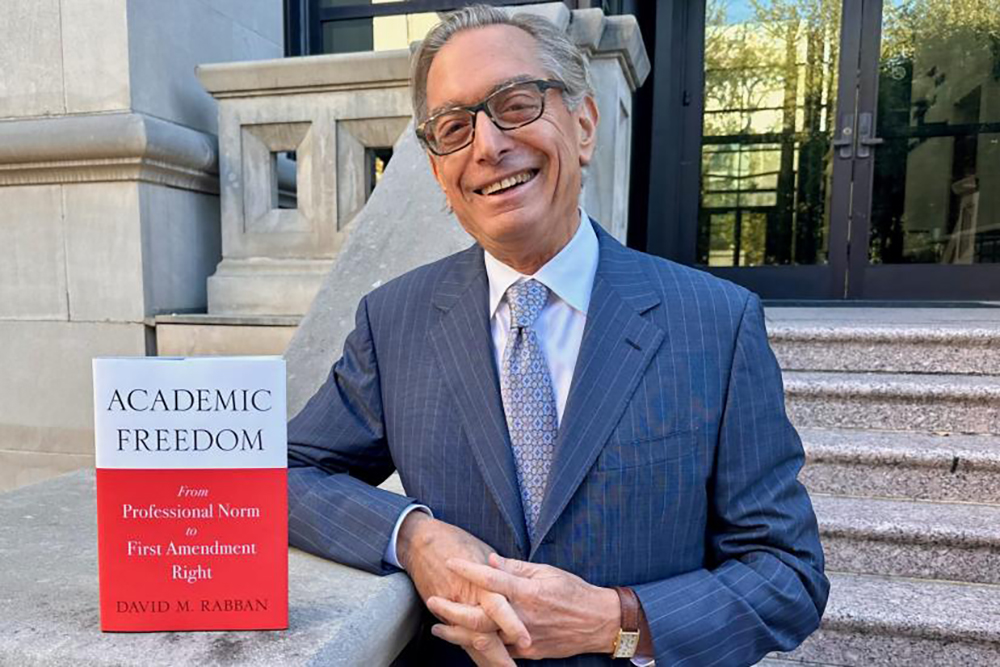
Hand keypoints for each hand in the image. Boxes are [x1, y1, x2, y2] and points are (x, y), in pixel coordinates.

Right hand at [396, 514, 528, 662]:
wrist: (421, 542)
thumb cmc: (456, 542)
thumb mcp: (484, 551)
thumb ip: (504, 570)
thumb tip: (521, 585)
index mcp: (481, 579)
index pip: (498, 608)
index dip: (512, 626)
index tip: (526, 642)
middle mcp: (466, 597)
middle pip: (483, 631)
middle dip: (499, 654)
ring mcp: (451, 607)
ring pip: (470, 640)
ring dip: (486, 658)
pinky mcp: (441, 613)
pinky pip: (459, 637)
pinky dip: (471, 649)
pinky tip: (485, 661)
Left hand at [428, 553, 620, 659]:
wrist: (598, 623)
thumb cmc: (573, 592)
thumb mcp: (547, 572)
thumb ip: (515, 568)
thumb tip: (489, 560)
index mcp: (529, 592)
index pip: (492, 580)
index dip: (468, 570)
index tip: (450, 562)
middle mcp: (523, 617)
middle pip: (479, 617)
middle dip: (452, 610)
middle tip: (433, 601)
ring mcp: (524, 639)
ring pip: (483, 639)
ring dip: (457, 633)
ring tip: (438, 627)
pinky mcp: (527, 652)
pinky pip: (497, 651)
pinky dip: (477, 646)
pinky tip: (461, 640)